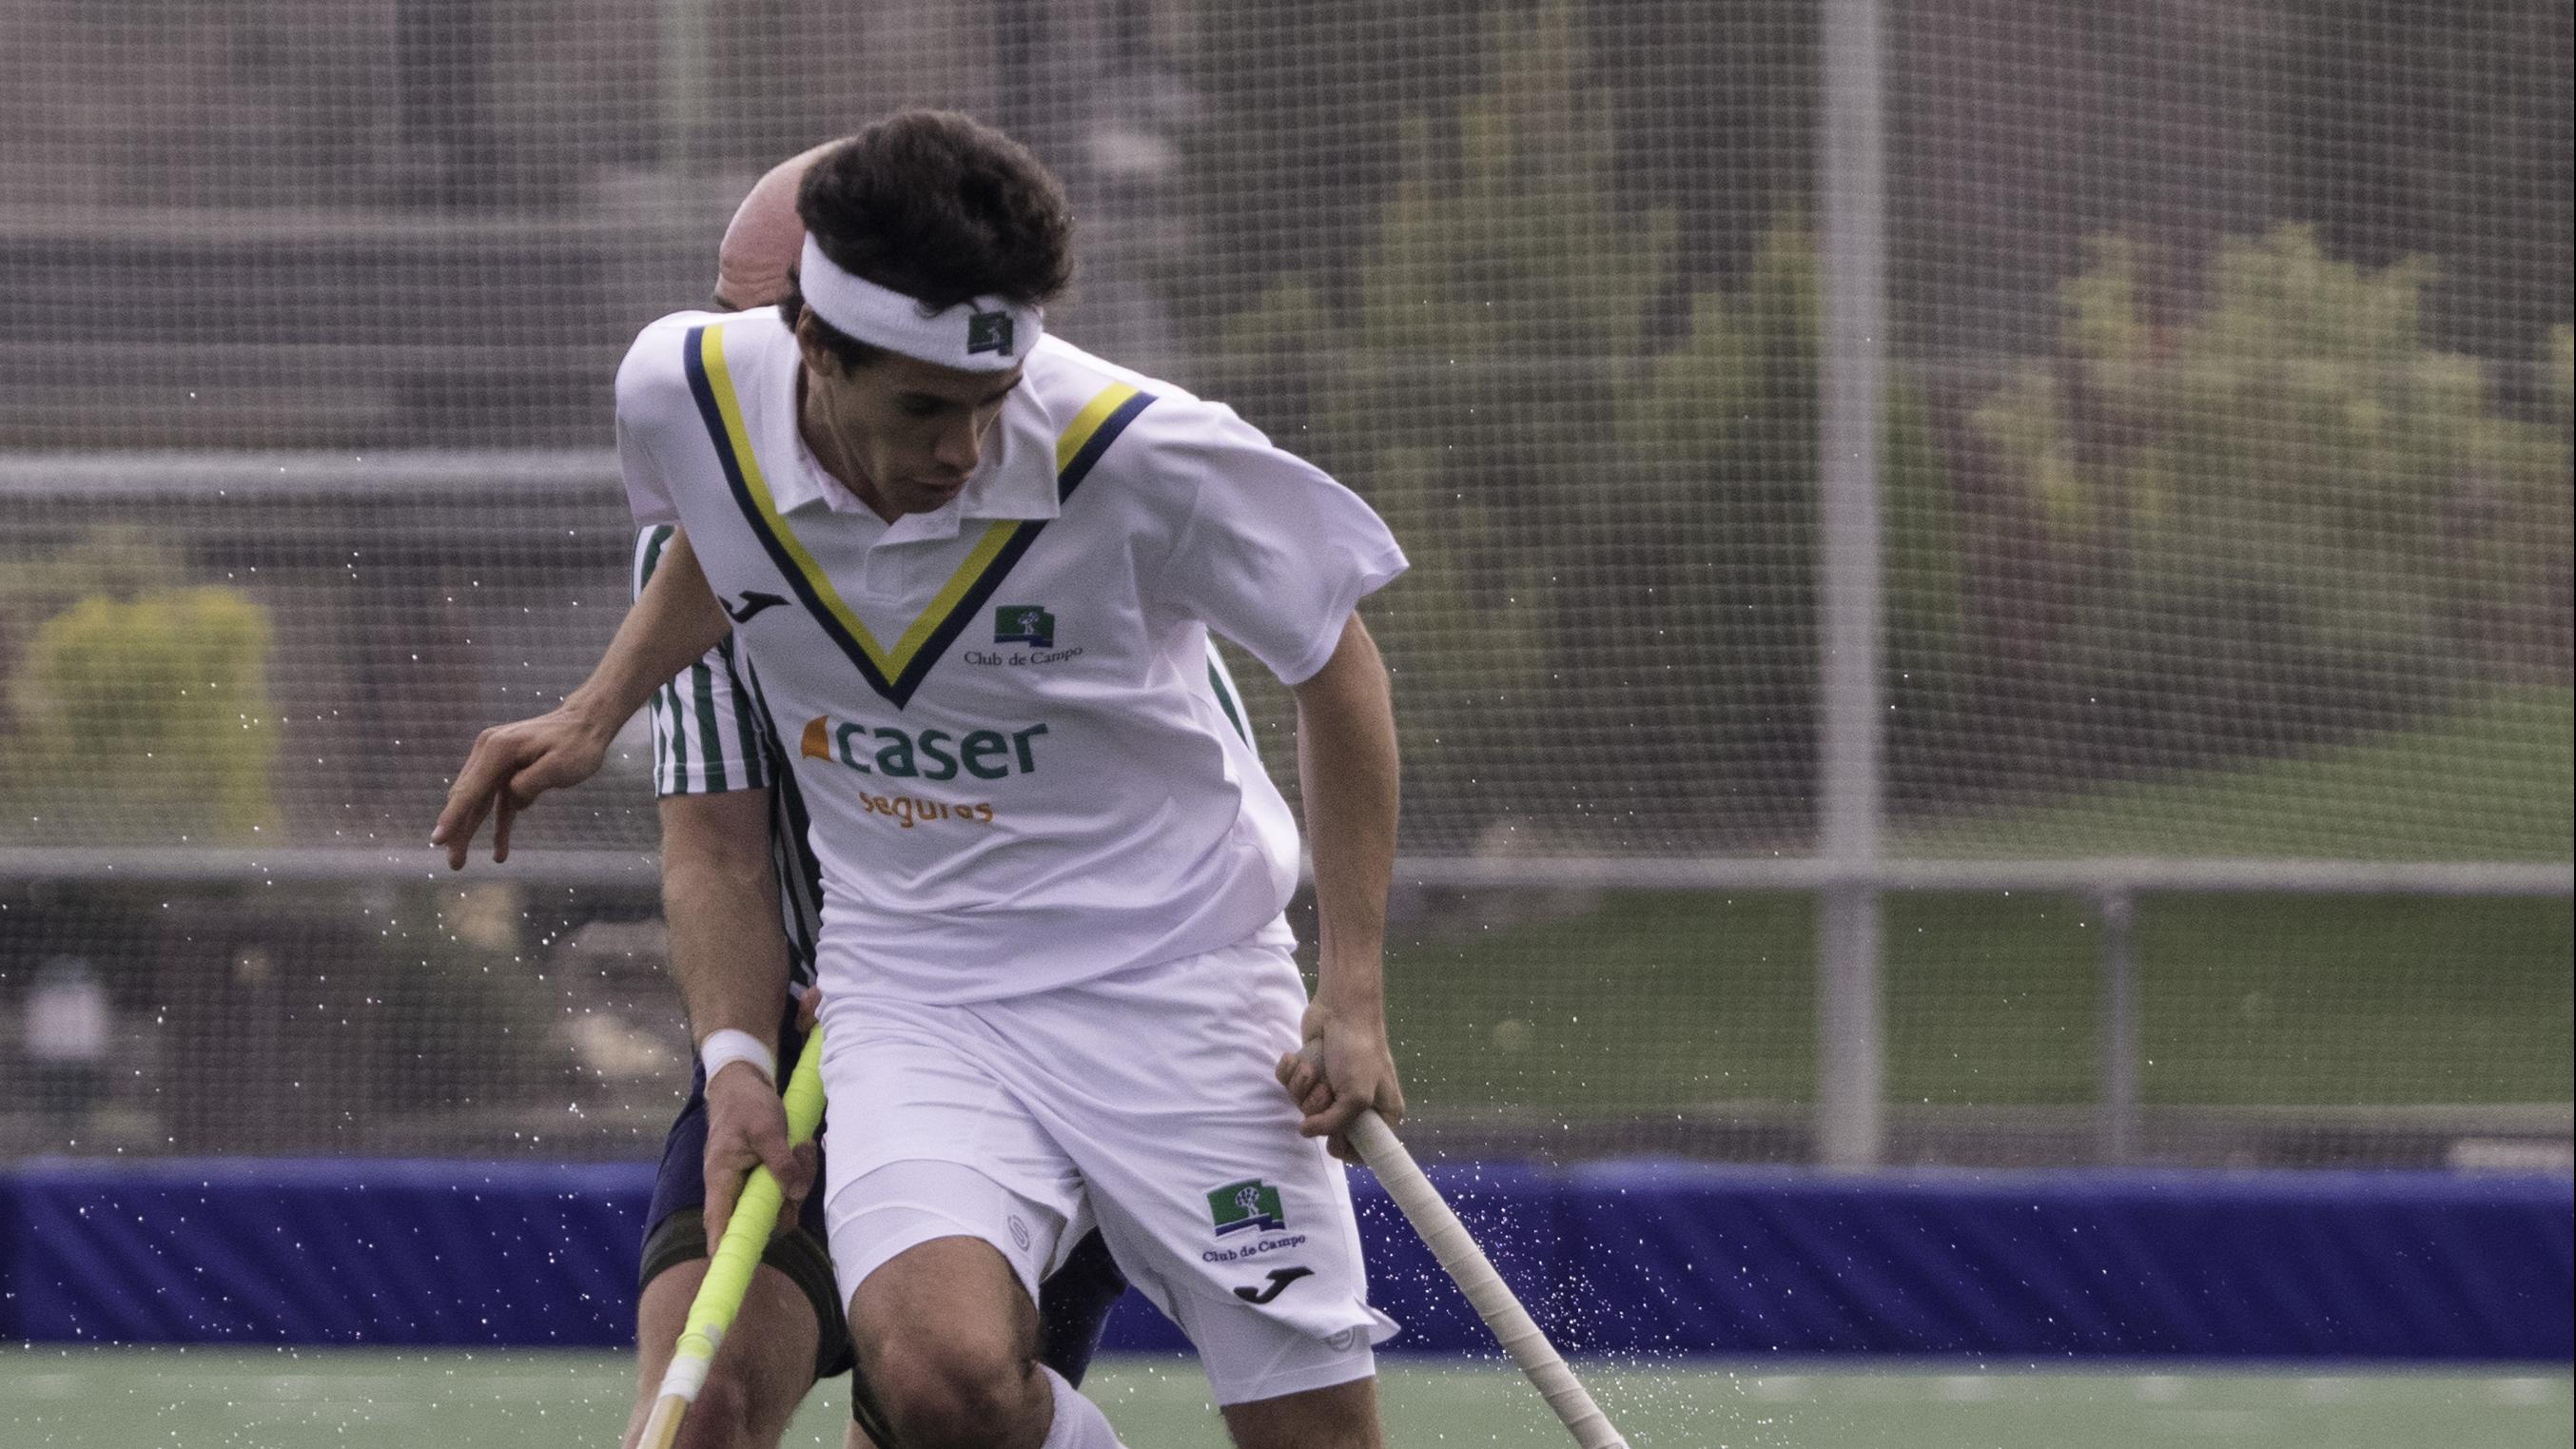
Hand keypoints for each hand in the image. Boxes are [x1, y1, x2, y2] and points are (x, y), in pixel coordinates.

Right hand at [430, 703, 616, 868]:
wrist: (586, 722)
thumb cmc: (577, 744)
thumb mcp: (560, 766)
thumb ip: (530, 783)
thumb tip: (511, 800)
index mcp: (499, 749)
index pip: (471, 790)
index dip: (453, 818)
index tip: (437, 840)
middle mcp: (490, 751)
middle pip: (468, 798)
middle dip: (458, 831)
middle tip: (455, 864)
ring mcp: (496, 760)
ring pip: (478, 803)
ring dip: (470, 832)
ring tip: (459, 863)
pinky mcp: (507, 770)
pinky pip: (499, 802)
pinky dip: (499, 825)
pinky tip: (500, 852)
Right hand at [701, 1058, 814, 1249]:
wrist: (744, 1085)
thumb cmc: (746, 1106)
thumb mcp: (767, 1129)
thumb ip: (781, 1162)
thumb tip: (796, 1193)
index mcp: (722, 1179)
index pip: (718, 1222)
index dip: (724, 1247)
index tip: (732, 1266)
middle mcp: (734, 1188)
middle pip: (762, 1218)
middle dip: (787, 1200)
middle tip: (799, 1157)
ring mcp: (751, 1185)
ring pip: (780, 1203)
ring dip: (798, 1179)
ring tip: (800, 1145)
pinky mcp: (766, 1177)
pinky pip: (787, 1187)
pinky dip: (799, 1171)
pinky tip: (801, 1146)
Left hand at [1275, 1000, 1403, 1162]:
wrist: (1341, 1008)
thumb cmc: (1358, 1050)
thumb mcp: (1356, 1096)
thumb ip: (1333, 1124)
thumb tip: (1306, 1132)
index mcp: (1379, 1112)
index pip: (1361, 1150)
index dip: (1343, 1147)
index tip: (1333, 1140)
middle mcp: (1355, 1102)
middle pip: (1324, 1128)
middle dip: (1318, 1107)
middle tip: (1328, 1089)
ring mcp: (1330, 1086)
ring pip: (1302, 1105)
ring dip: (1303, 1085)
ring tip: (1316, 1068)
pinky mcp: (1309, 1070)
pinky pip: (1288, 1084)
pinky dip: (1290, 1071)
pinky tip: (1300, 1058)